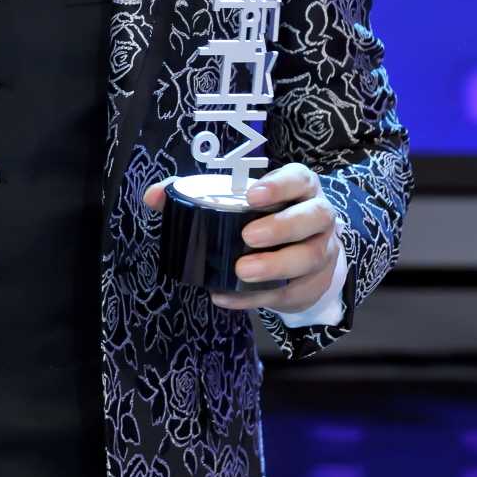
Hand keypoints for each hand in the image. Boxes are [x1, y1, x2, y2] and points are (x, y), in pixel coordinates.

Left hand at [143, 163, 340, 313]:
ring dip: (276, 266)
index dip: (280, 185)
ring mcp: (322, 250)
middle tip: (248, 237)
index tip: (252, 195)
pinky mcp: (315, 284)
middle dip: (281, 228)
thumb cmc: (263, 217)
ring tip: (242, 271)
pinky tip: (229, 297)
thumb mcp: (238, 200)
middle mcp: (319, 216)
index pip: (299, 179)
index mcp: (301, 188)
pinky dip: (259, 298)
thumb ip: (194, 193)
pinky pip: (292, 292)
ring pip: (310, 257)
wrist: (301, 257)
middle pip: (313, 218)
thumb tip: (154, 197)